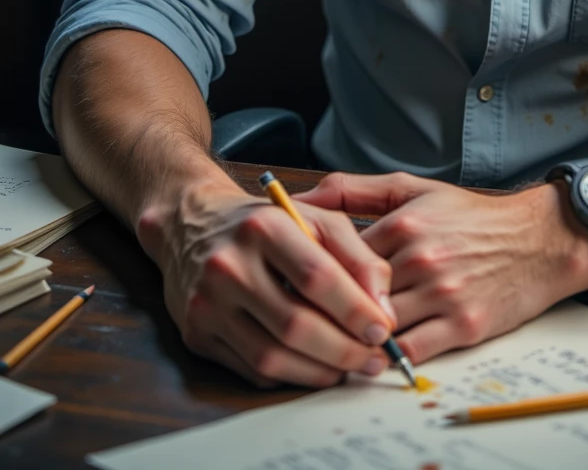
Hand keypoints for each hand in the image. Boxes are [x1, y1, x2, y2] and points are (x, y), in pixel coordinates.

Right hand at [136, 174, 397, 387]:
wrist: (194, 225)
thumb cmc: (267, 224)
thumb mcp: (317, 219)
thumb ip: (359, 256)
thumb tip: (384, 309)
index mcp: (263, 228)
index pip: (316, 277)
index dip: (355, 309)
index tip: (383, 329)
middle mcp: (228, 265)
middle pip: (294, 324)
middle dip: (343, 349)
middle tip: (374, 358)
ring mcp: (207, 304)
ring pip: (272, 356)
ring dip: (320, 370)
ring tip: (351, 366)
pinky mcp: (197, 335)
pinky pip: (252, 370)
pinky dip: (291, 375)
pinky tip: (315, 366)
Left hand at [298, 172, 587, 363]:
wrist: (538, 240)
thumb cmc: (473, 216)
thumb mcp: (415, 188)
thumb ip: (353, 190)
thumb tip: (300, 198)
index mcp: (404, 221)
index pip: (338, 255)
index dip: (314, 272)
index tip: (295, 283)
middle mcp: (421, 258)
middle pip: (354, 295)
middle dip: (327, 309)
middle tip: (302, 319)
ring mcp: (442, 294)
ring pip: (378, 327)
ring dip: (354, 337)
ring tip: (333, 342)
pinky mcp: (462, 325)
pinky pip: (412, 351)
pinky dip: (388, 358)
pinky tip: (374, 357)